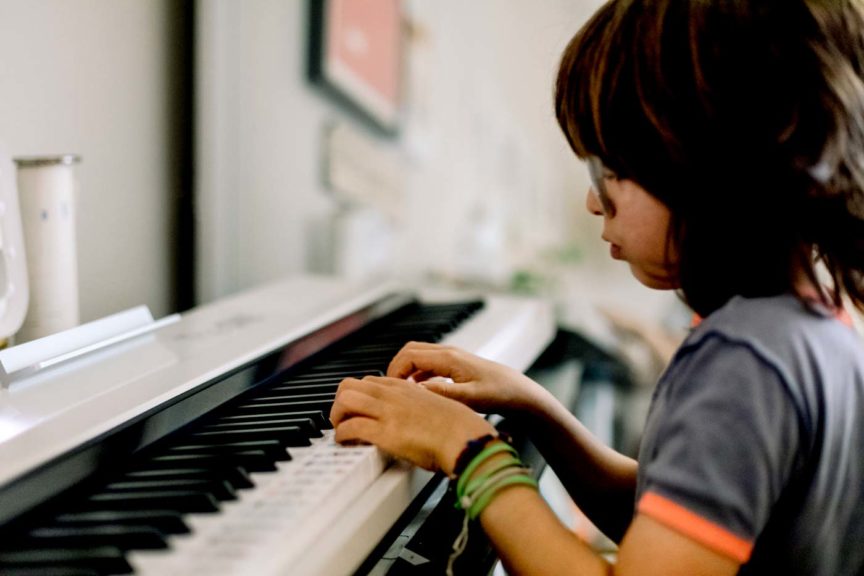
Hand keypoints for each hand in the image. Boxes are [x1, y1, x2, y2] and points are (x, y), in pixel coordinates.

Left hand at [329, 375, 494, 475]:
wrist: (465, 438)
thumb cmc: (458, 428)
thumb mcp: (437, 407)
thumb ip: (421, 408)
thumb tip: (416, 421)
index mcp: (406, 388)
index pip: (370, 382)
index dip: (359, 396)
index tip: (358, 410)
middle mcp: (393, 395)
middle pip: (349, 385)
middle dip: (340, 402)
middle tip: (342, 419)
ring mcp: (388, 411)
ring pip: (344, 400)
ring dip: (337, 416)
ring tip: (341, 430)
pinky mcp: (385, 432)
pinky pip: (350, 427)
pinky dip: (341, 435)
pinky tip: (345, 442)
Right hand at [386, 342, 545, 415]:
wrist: (518, 392)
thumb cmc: (499, 393)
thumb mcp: (471, 398)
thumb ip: (444, 393)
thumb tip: (418, 390)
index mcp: (449, 358)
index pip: (409, 356)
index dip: (394, 372)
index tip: (391, 390)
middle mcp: (448, 353)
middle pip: (409, 351)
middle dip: (395, 368)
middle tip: (391, 390)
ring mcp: (451, 357)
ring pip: (418, 355)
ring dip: (406, 370)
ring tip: (402, 392)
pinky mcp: (454, 364)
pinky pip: (427, 363)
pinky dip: (417, 373)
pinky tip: (419, 390)